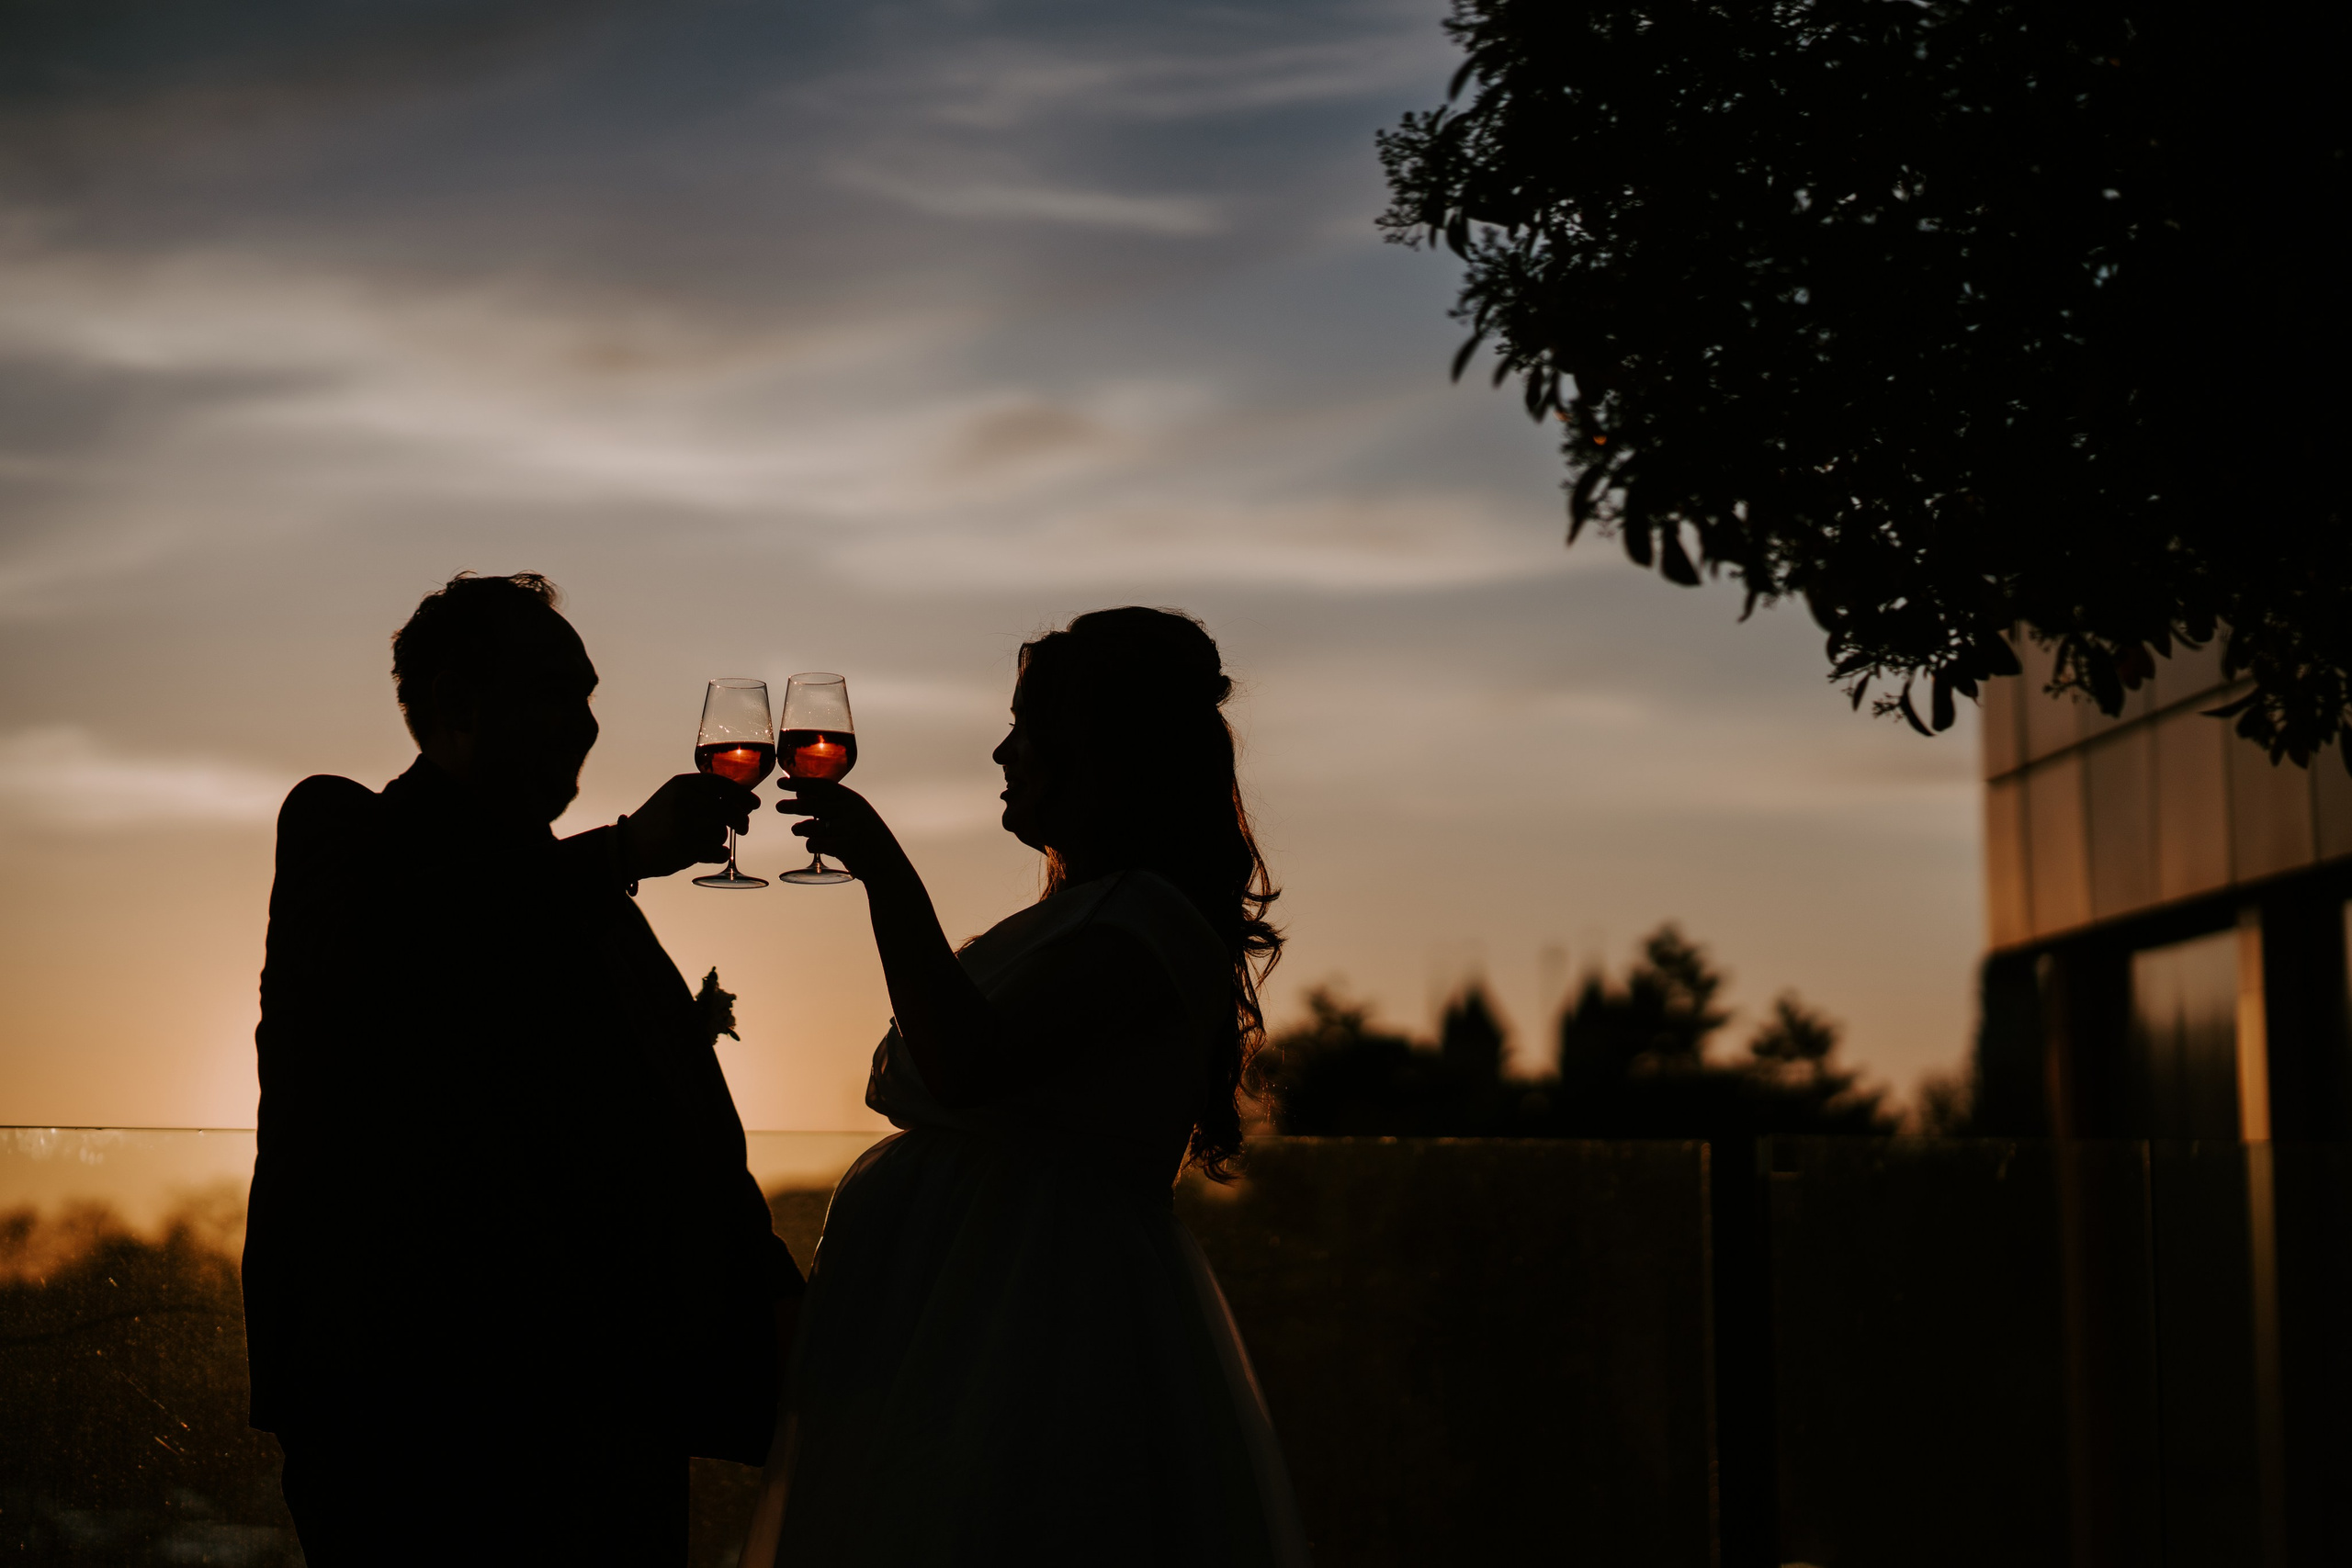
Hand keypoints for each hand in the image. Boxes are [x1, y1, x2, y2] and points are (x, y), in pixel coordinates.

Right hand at [622, 773, 754, 879]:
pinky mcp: (686, 848)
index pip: (722, 784)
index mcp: (681, 784)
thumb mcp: (674, 797)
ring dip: (720, 839)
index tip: (754, 803)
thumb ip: (703, 794)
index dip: (742, 794)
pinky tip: (705, 853)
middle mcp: (684, 801)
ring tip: (703, 841)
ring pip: (722, 831)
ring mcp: (685, 825)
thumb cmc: (657, 822)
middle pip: (729, 810)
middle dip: (741, 820)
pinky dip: (717, 854)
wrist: (628, 846)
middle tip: (743, 828)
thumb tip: (743, 800)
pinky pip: (718, 851)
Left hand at [774, 778, 907, 882]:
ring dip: (800, 828)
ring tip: (796, 829)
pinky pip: (816, 843)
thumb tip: (800, 794)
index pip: (823, 786)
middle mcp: (852, 811)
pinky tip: (812, 846)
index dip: (800, 783)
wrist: (887, 865)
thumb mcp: (853, 816)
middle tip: (778, 806)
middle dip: (793, 806)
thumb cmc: (866, 839)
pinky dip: (810, 845)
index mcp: (854, 800)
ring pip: (812, 826)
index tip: (781, 782)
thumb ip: (830, 805)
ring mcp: (849, 829)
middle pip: (814, 805)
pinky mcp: (845, 847)